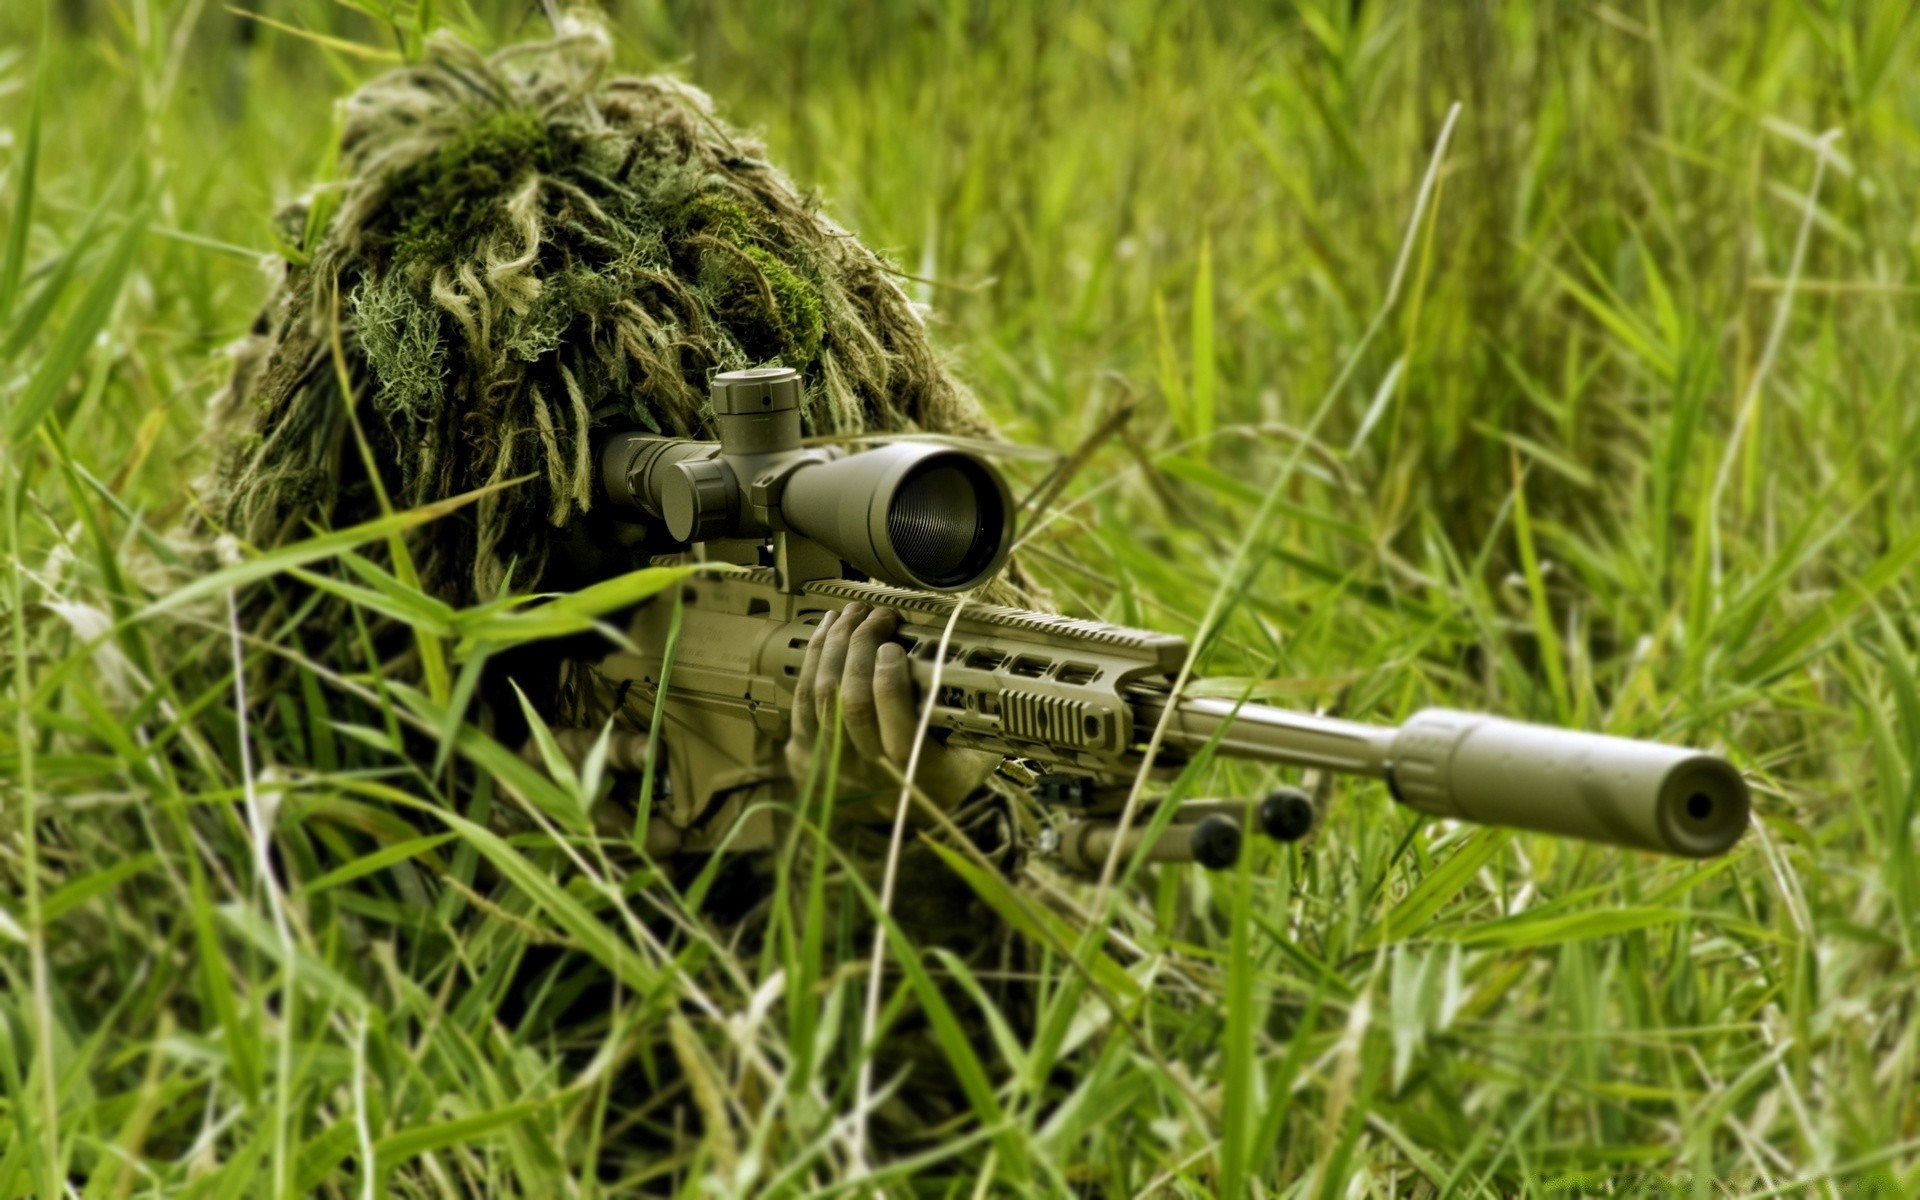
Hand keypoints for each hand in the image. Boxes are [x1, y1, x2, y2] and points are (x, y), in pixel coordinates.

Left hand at [786, 601, 999, 815]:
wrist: (890, 819)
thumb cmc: (940, 773)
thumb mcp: (973, 758)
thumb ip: (977, 725)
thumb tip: (984, 675)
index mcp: (921, 779)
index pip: (899, 739)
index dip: (891, 688)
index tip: (895, 647)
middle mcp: (871, 777)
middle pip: (853, 706)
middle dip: (860, 649)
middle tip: (877, 617)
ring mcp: (832, 766)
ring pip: (822, 698)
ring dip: (835, 646)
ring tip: (852, 614)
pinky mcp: (804, 751)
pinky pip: (801, 699)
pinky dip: (813, 659)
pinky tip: (827, 630)